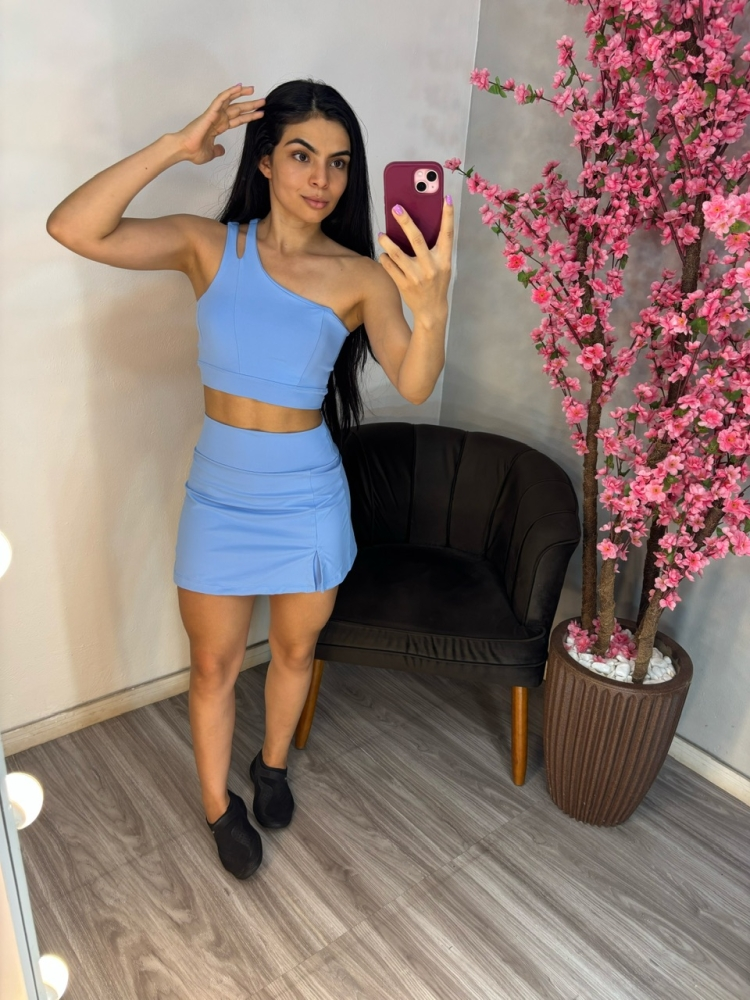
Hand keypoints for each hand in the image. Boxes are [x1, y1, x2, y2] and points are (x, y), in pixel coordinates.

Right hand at [174, 84, 265, 164]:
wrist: (183, 149)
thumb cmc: (193, 151)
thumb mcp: (211, 152)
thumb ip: (217, 150)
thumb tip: (222, 150)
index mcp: (218, 127)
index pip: (237, 120)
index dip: (248, 116)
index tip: (260, 114)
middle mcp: (217, 119)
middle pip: (237, 109)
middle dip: (250, 105)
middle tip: (263, 101)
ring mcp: (214, 114)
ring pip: (230, 101)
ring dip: (242, 95)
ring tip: (253, 90)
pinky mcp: (210, 112)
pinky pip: (221, 99)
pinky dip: (229, 92)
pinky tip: (239, 87)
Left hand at [377, 198, 453, 319]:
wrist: (431, 311)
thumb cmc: (436, 284)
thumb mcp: (442, 266)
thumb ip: (434, 249)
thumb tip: (418, 227)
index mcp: (444, 260)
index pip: (447, 234)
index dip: (448, 216)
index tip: (446, 199)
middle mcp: (431, 267)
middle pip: (417, 239)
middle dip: (406, 222)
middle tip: (396, 208)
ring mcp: (416, 277)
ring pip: (397, 254)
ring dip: (387, 242)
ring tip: (381, 235)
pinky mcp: (404, 285)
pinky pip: (390, 267)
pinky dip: (385, 259)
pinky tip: (384, 255)